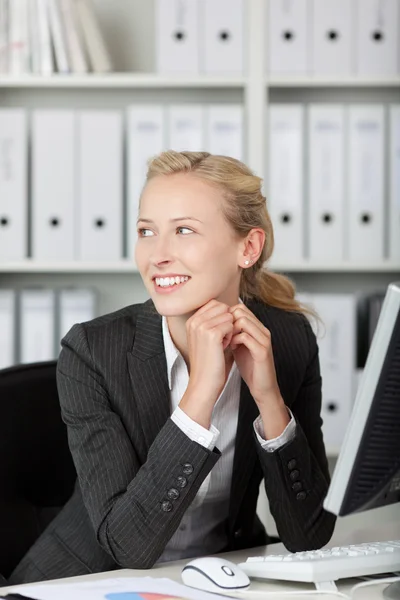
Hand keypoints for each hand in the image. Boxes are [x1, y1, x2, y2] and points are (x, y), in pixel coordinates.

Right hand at [180, 300, 232, 427]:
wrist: (204, 383)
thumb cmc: (209, 362)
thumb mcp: (208, 338)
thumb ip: (215, 322)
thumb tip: (231, 309)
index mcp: (191, 321)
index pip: (215, 304)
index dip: (223, 317)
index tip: (219, 335)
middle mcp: (194, 321)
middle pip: (222, 307)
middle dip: (227, 322)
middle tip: (222, 340)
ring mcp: (202, 326)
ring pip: (228, 316)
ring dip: (230, 330)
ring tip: (221, 345)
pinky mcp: (212, 334)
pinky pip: (231, 325)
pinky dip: (231, 336)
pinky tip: (224, 347)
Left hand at [228, 303, 281, 405]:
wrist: (262, 386)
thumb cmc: (250, 366)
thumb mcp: (238, 345)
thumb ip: (232, 333)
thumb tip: (216, 322)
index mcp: (257, 327)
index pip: (240, 308)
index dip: (226, 316)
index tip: (220, 329)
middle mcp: (262, 330)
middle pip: (241, 311)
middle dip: (227, 321)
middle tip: (222, 334)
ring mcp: (264, 339)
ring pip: (243, 321)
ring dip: (230, 330)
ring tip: (226, 341)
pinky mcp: (262, 351)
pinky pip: (245, 337)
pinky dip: (234, 340)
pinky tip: (231, 347)